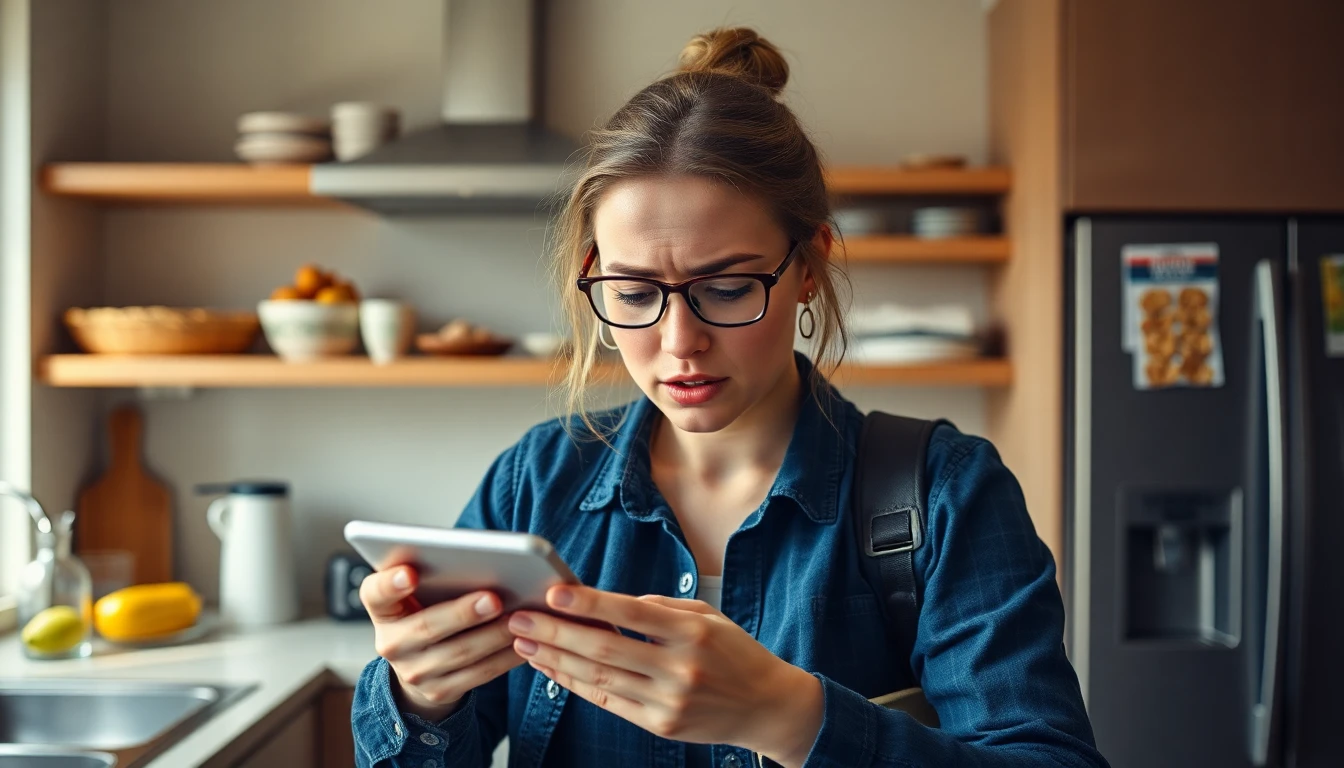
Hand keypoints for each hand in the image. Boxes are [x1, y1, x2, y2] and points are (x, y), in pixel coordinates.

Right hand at [360, 565, 525, 721]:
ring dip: (493, 636)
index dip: (391, 584)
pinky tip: (524, 641)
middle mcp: (391, 643)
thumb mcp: (415, 591)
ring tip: (520, 618)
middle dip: (463, 613)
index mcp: (382, 609)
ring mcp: (414, 672)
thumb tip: (474, 554)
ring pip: (459, 653)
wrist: (419, 662)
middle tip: (494, 598)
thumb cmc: (424, 609)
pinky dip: (504, 657)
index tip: (410, 573)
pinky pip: (478, 674)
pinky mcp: (440, 691)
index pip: (376, 593)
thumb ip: (430, 572)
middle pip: (426, 628)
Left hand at [507, 585, 823, 766]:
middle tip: (520, 618)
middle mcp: (679, 668)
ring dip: (556, 660)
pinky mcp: (661, 726)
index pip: (631, 613)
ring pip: (600, 678)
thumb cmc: (734, 653)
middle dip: (556, 632)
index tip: (554, 592)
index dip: (590, 603)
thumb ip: (659, 608)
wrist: (766, 706)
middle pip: (605, 648)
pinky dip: (576, 684)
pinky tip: (552, 669)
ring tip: (524, 643)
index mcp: (692, 632)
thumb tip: (606, 603)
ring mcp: (669, 700)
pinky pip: (609, 702)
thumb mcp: (707, 617)